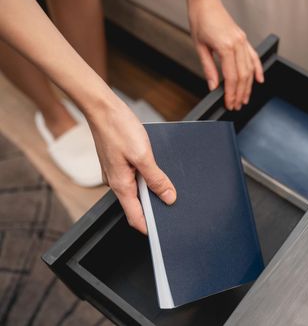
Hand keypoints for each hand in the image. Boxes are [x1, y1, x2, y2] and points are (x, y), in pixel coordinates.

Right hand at [87, 95, 176, 233]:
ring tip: (168, 187)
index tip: (163, 233)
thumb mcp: (143, 155)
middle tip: (172, 207)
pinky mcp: (117, 163)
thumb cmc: (119, 128)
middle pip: (136, 205)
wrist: (102, 108)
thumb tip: (168, 197)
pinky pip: (133, 177)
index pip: (134, 217)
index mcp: (120, 185)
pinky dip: (145, 178)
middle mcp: (115, 182)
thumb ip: (156, 178)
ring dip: (150, 190)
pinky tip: (156, 170)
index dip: (149, 227)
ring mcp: (115, 173)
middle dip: (153, 208)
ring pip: (135, 190)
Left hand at [187, 0, 263, 110]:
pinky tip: (259, 80)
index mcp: (225, 47)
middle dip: (240, 93)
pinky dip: (258, 70)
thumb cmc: (201, 21)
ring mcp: (243, 42)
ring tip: (245, 98)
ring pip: (250, 69)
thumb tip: (213, 86)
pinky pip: (254, 57)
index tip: (229, 103)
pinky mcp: (244, 40)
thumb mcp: (200, 47)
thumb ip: (208, 68)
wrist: (206, 3)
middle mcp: (237, 44)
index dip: (231, 93)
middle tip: (237, 105)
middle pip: (243, 76)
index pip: (231, 77)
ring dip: (248, 86)